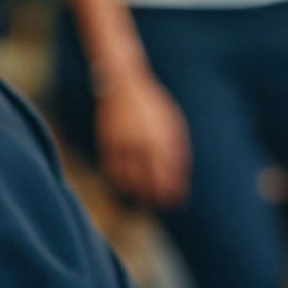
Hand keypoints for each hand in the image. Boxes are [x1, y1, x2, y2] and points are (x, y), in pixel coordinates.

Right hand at [94, 70, 190, 209]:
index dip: (172, 194)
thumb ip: (177, 148)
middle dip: (155, 199)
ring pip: (128, 181)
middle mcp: (143, 145)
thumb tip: (180, 174)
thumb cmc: (152, 103)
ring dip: (134, 194)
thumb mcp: (172, 123)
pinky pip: (111, 170)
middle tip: (158, 205)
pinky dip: (117, 181)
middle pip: (149, 184)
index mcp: (163, 140)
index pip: (170, 178)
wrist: (123, 82)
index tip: (174, 201)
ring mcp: (123, 144)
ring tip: (139, 199)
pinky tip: (122, 184)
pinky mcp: (106, 142)